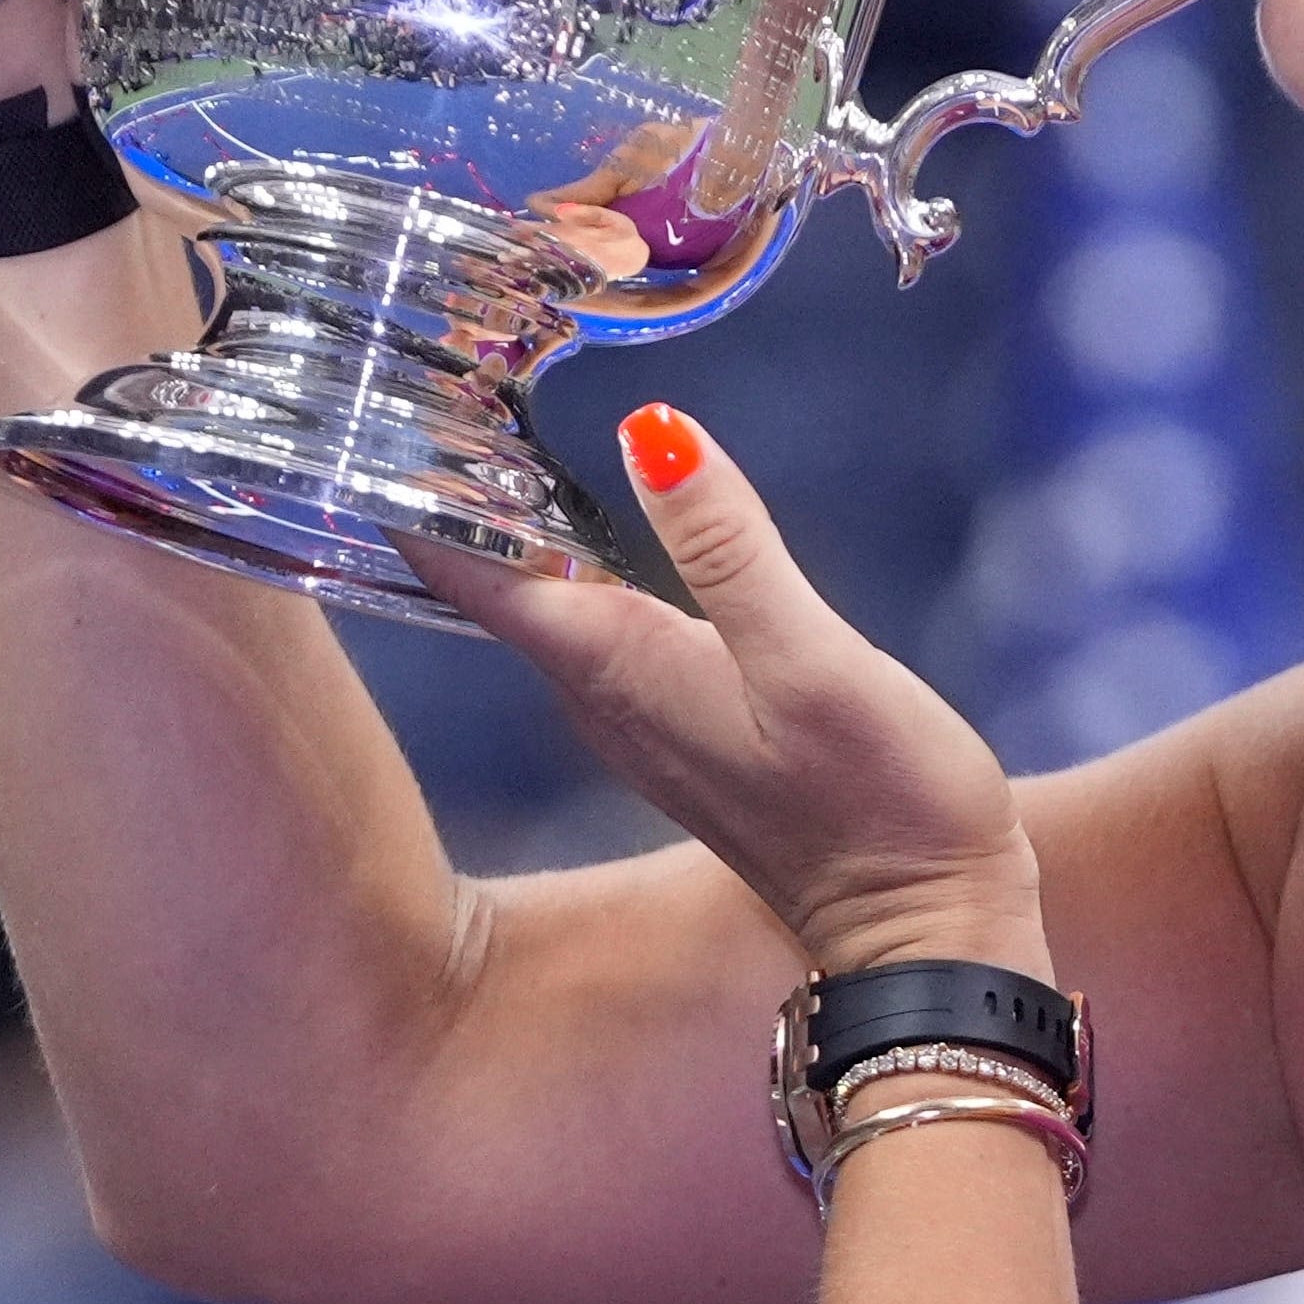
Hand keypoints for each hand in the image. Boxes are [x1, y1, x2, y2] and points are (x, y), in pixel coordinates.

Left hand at [407, 406, 1048, 980]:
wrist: (921, 928)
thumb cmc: (875, 796)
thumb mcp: (810, 658)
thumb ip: (729, 548)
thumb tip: (650, 429)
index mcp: (613, 666)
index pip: (471, 570)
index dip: (419, 488)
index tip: (382, 402)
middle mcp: (601, 696)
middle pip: (492, 580)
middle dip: (459, 488)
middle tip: (436, 375)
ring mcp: (639, 718)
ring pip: (544, 603)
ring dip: (516, 525)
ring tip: (491, 424)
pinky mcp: (682, 728)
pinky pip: (596, 629)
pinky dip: (578, 565)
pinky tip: (592, 522)